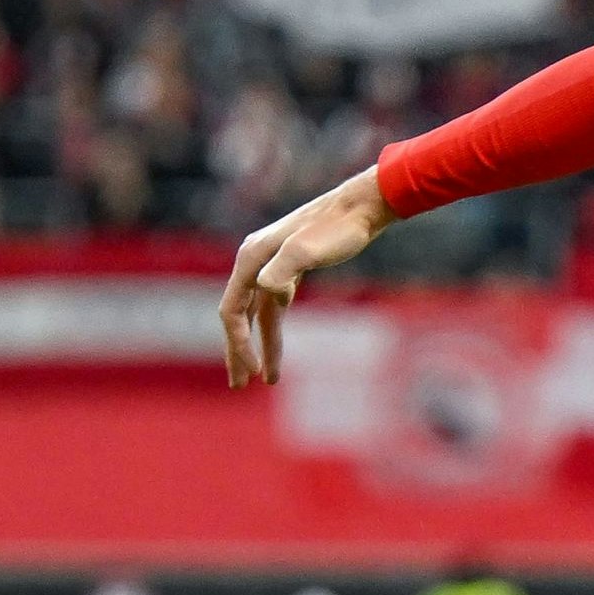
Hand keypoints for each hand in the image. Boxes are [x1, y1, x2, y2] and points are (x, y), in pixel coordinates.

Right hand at [218, 169, 396, 386]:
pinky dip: (274, 332)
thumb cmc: (337, 229)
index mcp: (251, 259)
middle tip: (239, 386)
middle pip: (238, 316)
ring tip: (264, 379)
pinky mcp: (289, 271)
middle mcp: (255, 263)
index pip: (233, 310)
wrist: (361, 208)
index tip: (252, 371)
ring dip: (259, 347)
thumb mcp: (308, 250)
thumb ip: (284, 269)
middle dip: (238, 352)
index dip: (238, 343)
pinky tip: (277, 352)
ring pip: (258, 316)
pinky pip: (275, 308)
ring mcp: (271, 267)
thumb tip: (267, 291)